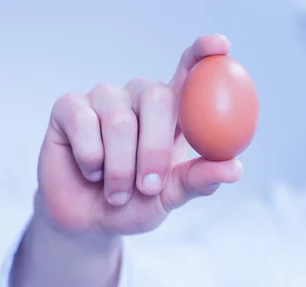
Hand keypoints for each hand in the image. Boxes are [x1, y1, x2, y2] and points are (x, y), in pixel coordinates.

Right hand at [35, 34, 242, 235]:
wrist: (89, 222)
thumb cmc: (136, 205)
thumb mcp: (171, 197)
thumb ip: (198, 179)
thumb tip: (235, 168)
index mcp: (172, 114)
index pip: (190, 72)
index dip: (203, 54)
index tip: (220, 45)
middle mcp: (140, 98)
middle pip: (157, 97)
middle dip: (155, 149)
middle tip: (149, 186)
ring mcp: (104, 99)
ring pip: (119, 119)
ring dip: (120, 167)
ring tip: (117, 193)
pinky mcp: (69, 107)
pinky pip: (84, 124)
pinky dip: (91, 159)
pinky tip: (91, 173)